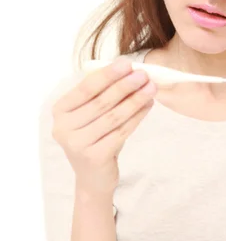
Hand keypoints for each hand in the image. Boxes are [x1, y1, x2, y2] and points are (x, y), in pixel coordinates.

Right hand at [51, 57, 156, 196]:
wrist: (93, 177)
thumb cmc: (95, 137)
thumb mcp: (92, 114)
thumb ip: (103, 94)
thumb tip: (129, 71)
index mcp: (60, 111)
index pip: (86, 88)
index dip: (108, 75)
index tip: (127, 64)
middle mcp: (63, 128)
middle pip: (101, 102)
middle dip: (125, 86)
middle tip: (144, 75)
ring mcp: (77, 144)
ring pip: (113, 117)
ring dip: (135, 100)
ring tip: (151, 88)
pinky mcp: (94, 157)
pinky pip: (121, 132)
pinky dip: (137, 117)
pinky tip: (148, 106)